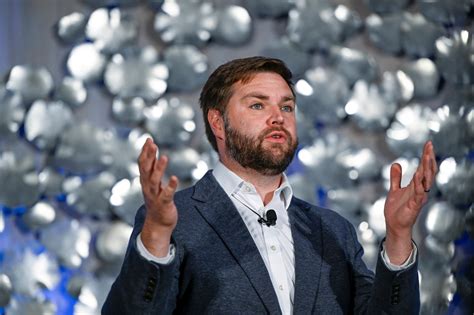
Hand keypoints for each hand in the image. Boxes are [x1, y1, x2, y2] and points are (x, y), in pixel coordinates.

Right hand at [138, 138, 178, 256]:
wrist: (158, 225)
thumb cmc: (157, 202)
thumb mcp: (154, 184)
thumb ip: (154, 170)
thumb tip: (154, 155)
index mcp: (145, 182)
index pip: (143, 164)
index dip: (145, 152)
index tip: (148, 139)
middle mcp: (148, 187)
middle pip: (146, 169)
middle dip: (149, 156)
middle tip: (152, 143)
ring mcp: (154, 196)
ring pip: (154, 180)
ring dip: (159, 168)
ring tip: (164, 157)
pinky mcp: (163, 204)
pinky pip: (166, 194)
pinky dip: (170, 186)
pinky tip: (174, 178)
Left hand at [384, 141, 437, 263]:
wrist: (394, 225)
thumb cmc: (396, 209)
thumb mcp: (394, 190)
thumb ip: (396, 178)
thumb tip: (396, 164)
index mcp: (416, 185)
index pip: (423, 168)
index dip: (426, 156)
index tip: (428, 144)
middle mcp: (420, 190)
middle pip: (428, 171)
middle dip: (429, 158)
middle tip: (430, 145)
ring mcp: (419, 197)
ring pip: (426, 180)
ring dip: (426, 168)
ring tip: (427, 155)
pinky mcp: (415, 205)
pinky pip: (419, 192)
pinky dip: (419, 183)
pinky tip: (417, 174)